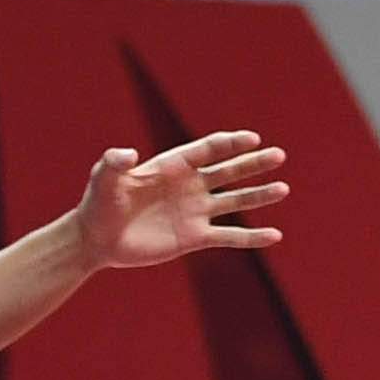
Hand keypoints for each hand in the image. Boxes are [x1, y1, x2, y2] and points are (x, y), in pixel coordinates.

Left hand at [75, 130, 287, 268]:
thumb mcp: (104, 178)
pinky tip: (274, 235)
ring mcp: (194, 211)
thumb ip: (115, 163)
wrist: (96, 240)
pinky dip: (252, 237)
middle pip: (229, 170)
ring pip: (235, 200)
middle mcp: (190, 186)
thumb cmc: (99, 203)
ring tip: (283, 189)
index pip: (209, 149)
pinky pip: (229, 236)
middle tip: (279, 156)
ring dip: (259, 196)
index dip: (231, 143)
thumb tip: (128, 154)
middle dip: (254, 163)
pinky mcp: (194, 237)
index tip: (253, 139)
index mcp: (174, 165)